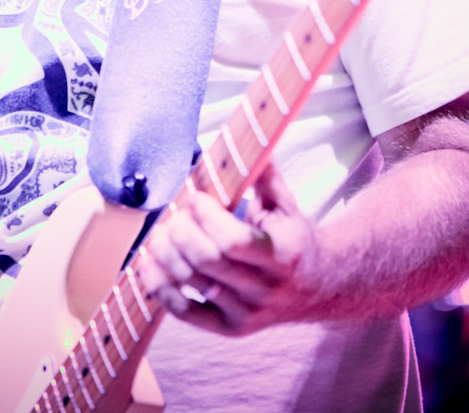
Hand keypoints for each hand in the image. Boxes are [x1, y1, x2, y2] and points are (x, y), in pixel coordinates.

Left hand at [138, 164, 322, 335]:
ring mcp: (248, 313)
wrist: (318, 287)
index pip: (233, 240)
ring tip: (157, 235)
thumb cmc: (294, 238)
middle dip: (181, 233)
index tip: (195, 196)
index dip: (206, 216)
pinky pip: (188, 314)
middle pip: (208, 262)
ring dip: (165, 257)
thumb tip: (246, 138)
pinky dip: (162, 290)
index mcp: (282, 253)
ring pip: (194, 285)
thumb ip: (265, 175)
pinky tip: (150, 267)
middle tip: (171, 216)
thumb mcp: (287, 205)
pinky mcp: (232, 329)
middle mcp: (265, 288)